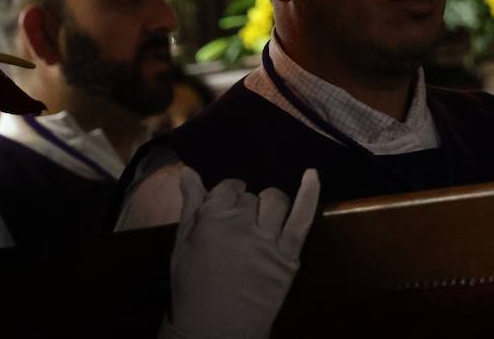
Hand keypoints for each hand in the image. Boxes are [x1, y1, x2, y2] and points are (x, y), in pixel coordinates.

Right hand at [160, 167, 319, 338]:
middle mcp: (242, 223)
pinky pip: (303, 218)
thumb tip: (189, 171)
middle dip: (243, 207)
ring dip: (268, 204)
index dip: (225, 197)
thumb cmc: (193, 289)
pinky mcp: (288, 256)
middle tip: (237, 228)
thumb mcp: (182, 246)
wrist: (215, 332)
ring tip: (262, 217)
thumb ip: (190, 205)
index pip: (227, 188)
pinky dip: (309, 194)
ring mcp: (268, 240)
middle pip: (249, 198)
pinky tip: (311, 174)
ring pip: (275, 201)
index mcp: (213, 219)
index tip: (224, 210)